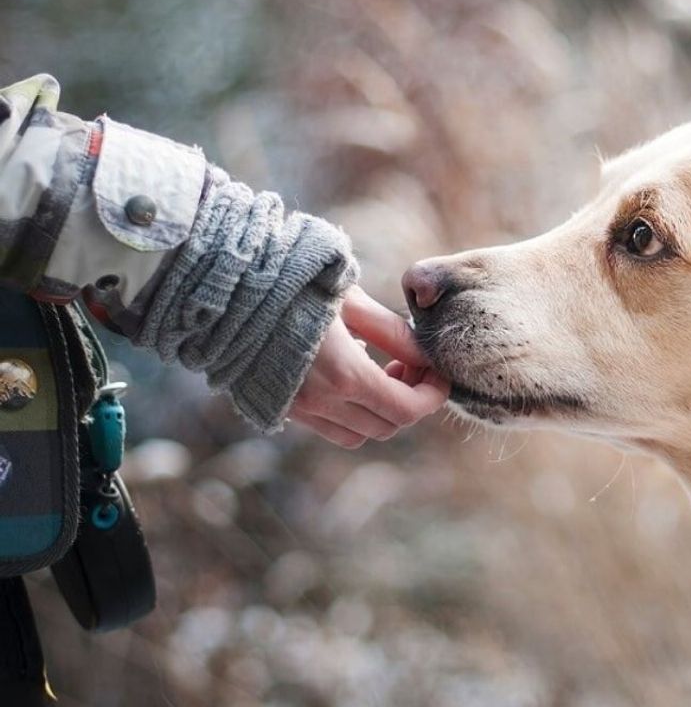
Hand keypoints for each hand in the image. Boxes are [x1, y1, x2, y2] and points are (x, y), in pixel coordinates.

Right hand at [289, 286, 448, 447]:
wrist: (225, 290)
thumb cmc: (292, 284)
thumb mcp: (351, 301)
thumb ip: (393, 333)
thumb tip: (426, 357)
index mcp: (344, 375)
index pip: (406, 410)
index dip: (432, 397)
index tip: (438, 375)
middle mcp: (321, 402)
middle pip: (387, 426)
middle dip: (409, 401)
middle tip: (409, 366)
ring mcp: (297, 409)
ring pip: (357, 434)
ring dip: (379, 412)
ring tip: (380, 371)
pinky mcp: (278, 407)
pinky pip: (327, 427)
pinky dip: (349, 413)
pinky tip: (347, 375)